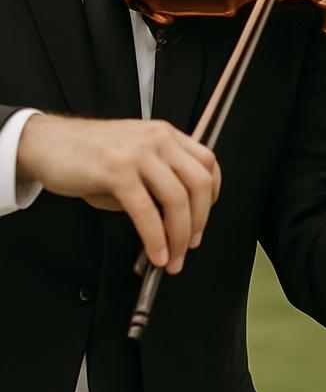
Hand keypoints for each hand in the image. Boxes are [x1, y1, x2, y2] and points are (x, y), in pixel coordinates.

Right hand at [17, 113, 220, 273]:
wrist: (46, 143)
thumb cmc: (89, 155)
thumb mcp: (133, 161)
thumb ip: (157, 183)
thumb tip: (175, 222)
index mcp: (166, 134)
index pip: (208, 162)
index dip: (213, 194)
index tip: (204, 218)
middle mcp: (158, 139)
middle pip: (199, 183)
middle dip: (200, 221)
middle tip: (190, 245)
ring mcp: (138, 154)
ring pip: (176, 199)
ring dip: (179, 236)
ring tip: (172, 257)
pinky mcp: (116, 171)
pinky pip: (145, 211)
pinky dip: (155, 238)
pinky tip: (154, 254)